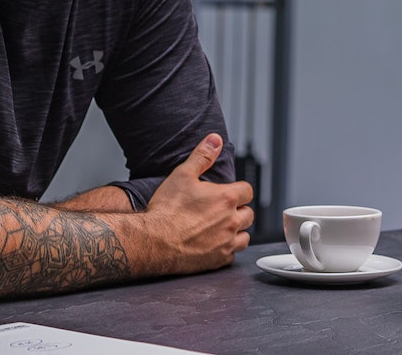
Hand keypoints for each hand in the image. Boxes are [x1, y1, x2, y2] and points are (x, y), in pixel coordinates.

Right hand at [143, 133, 254, 273]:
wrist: (152, 242)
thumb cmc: (166, 210)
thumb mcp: (182, 174)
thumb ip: (202, 156)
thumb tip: (215, 139)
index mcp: (227, 198)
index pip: (247, 191)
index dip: (238, 190)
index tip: (228, 192)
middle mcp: (231, 221)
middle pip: (249, 214)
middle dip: (238, 210)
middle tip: (221, 210)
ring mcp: (226, 242)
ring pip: (244, 236)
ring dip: (236, 231)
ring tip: (220, 228)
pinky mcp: (218, 260)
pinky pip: (231, 255)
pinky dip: (225, 250)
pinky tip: (213, 245)